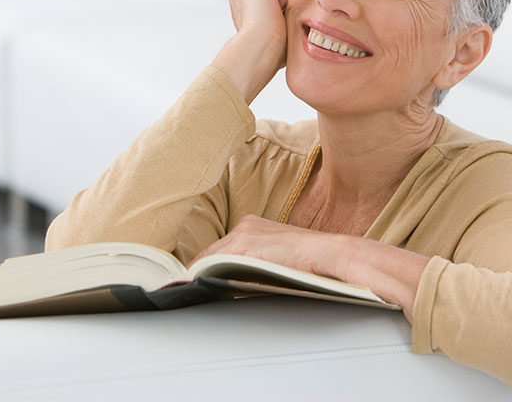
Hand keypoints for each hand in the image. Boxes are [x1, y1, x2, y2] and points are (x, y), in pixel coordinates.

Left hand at [190, 215, 337, 276]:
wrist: (327, 253)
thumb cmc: (310, 260)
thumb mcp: (277, 257)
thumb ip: (256, 263)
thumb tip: (238, 282)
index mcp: (253, 225)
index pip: (222, 247)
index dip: (207, 262)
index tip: (196, 275)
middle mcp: (245, 225)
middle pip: (211, 250)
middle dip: (198, 268)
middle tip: (184, 285)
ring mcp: (243, 234)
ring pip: (209, 256)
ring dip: (198, 272)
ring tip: (186, 287)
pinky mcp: (244, 247)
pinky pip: (214, 261)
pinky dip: (202, 273)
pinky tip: (196, 284)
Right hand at [213, 0, 294, 104]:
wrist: (259, 51)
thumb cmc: (270, 49)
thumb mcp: (279, 28)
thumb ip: (286, 14)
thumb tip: (306, 14)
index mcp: (246, 1)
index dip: (287, 10)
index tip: (274, 26)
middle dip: (287, 4)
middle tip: (275, 22)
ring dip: (288, 2)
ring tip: (273, 17)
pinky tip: (273, 10)